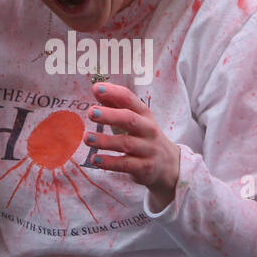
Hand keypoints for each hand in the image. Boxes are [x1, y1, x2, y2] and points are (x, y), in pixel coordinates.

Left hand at [87, 82, 180, 211]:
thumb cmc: (144, 137)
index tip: (96, 88)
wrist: (169, 165)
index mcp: (144, 114)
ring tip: (87, 138)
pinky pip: (126, 164)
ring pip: (126, 143)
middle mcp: (148, 129)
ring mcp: (147, 149)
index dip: (113, 93)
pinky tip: (95, 159)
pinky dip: (109, 162)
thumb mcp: (135, 119)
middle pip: (130, 119)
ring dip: (105, 141)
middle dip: (110, 115)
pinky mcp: (144, 168)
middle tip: (91, 112)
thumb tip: (96, 89)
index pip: (129, 99)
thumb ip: (115, 104)